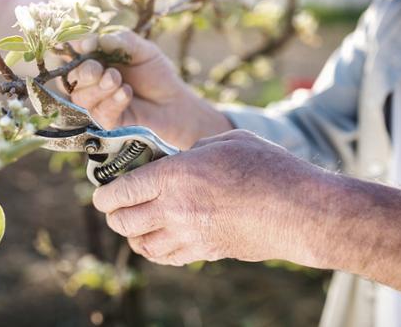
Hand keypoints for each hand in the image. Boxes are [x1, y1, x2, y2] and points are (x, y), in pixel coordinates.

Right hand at [67, 30, 231, 148]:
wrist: (175, 101)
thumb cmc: (157, 74)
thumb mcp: (142, 50)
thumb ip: (118, 41)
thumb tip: (89, 41)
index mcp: (96, 60)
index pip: (71, 55)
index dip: (71, 51)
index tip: (84, 46)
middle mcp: (91, 83)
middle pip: (72, 78)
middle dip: (85, 72)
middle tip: (104, 70)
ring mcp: (97, 104)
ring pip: (81, 97)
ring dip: (100, 88)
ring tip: (119, 81)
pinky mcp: (107, 122)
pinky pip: (99, 113)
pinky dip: (112, 102)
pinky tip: (127, 93)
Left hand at [92, 130, 323, 266]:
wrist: (300, 210)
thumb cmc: (268, 168)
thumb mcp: (227, 141)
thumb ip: (196, 148)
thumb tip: (183, 156)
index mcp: (176, 175)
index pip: (123, 190)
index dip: (105, 194)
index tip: (100, 195)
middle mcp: (175, 208)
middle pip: (124, 221)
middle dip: (113, 215)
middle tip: (115, 207)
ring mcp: (190, 235)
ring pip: (142, 245)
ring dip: (132, 235)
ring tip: (134, 225)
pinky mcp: (206, 252)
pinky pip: (168, 258)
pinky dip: (156, 251)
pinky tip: (160, 241)